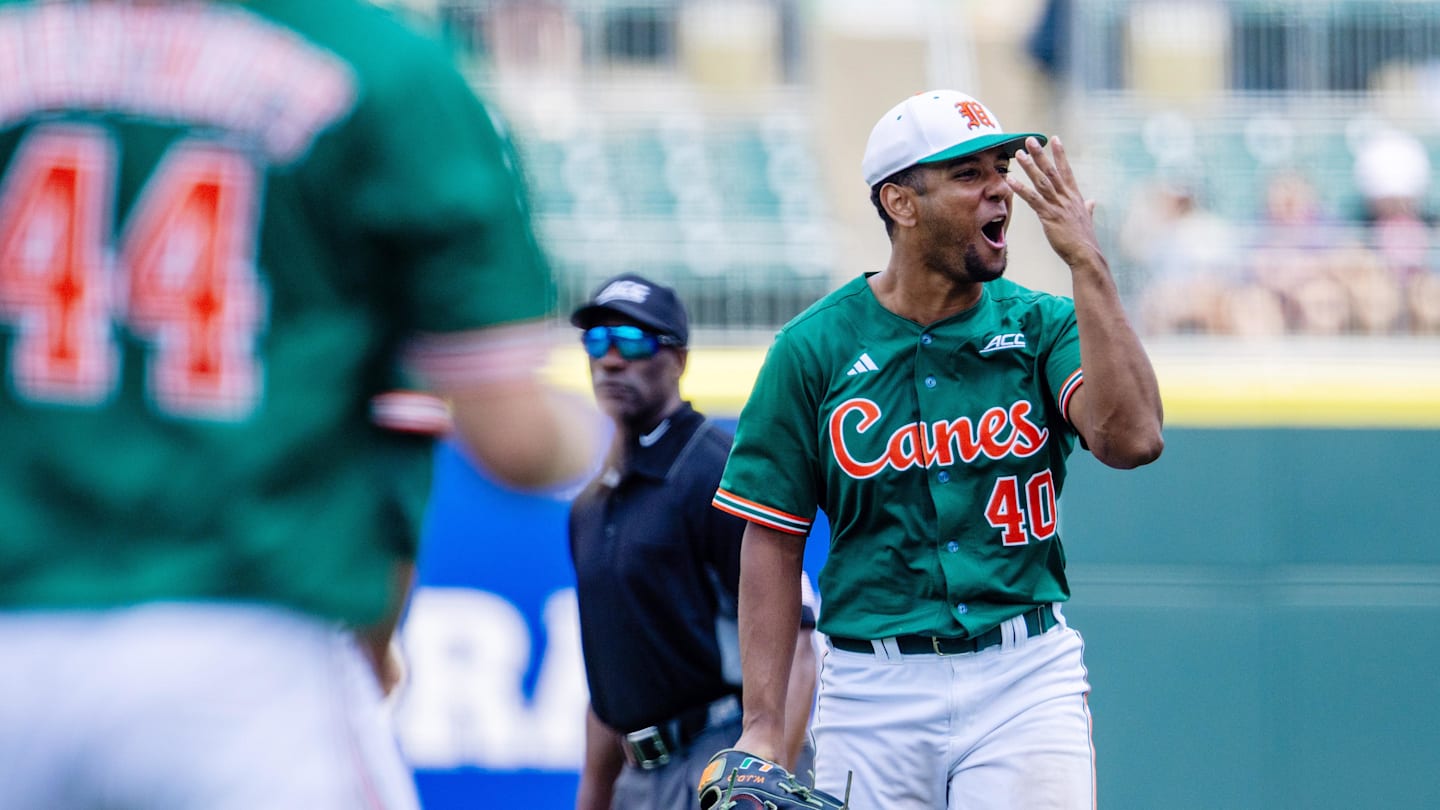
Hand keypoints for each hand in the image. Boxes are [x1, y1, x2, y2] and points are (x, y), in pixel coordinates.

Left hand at [1006, 136, 1102, 267]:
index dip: (1060, 154)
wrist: (1085, 253)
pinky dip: (1021, 189)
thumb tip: (1092, 201)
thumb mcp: (1087, 219)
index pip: (1066, 170)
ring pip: (1042, 181)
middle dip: (1041, 154)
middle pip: (1052, 171)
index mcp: (1075, 197)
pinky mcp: (1049, 216)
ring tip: (1019, 154)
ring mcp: (1058, 205)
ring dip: (1029, 166)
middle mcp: (1066, 197)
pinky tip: (1011, 180)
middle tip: (1030, 139)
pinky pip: (1033, 199)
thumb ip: (1088, 208)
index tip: (1054, 139)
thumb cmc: (1084, 239)